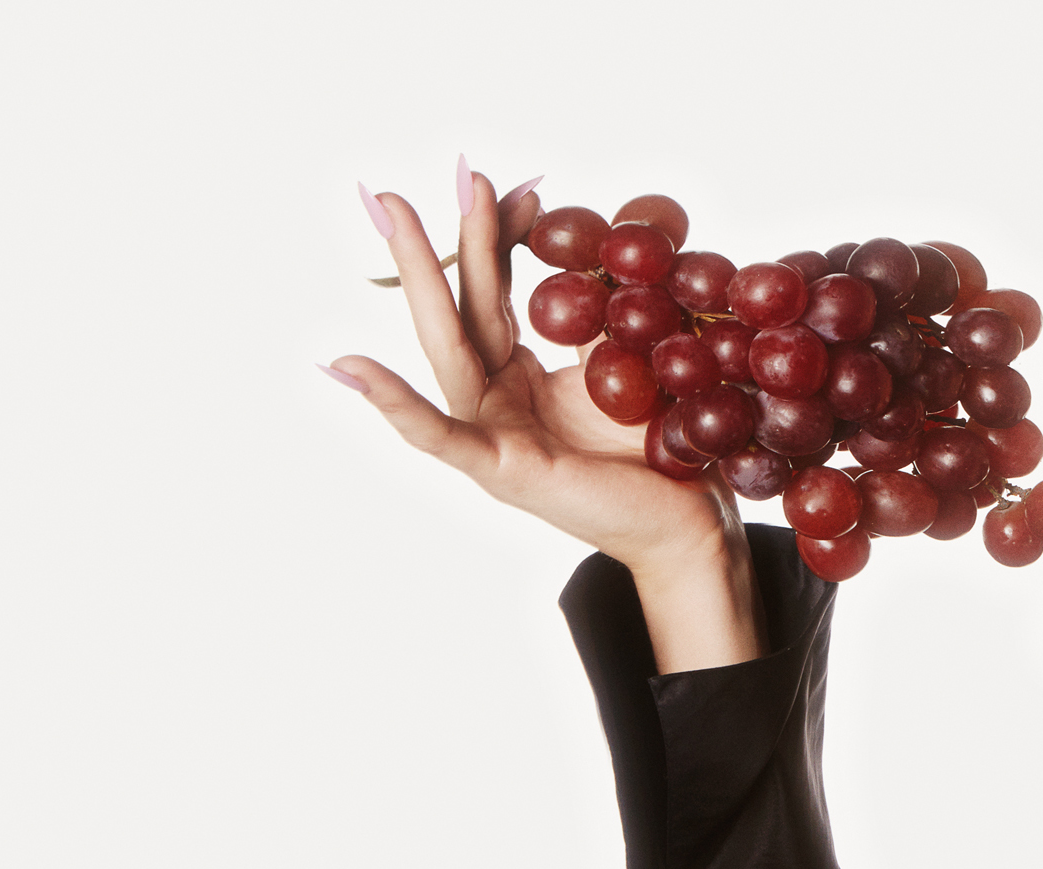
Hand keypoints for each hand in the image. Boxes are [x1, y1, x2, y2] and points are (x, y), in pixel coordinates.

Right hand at [328, 165, 763, 670]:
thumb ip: (599, 320)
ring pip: (448, 351)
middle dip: (444, 236)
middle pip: (462, 310)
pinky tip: (352, 369)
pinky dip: (396, 404)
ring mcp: (492, 438)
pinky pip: (441, 437)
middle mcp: (496, 404)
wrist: (690, 525)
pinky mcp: (502, 472)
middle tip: (443, 170)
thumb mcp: (628, 368)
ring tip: (394, 217)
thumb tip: (606, 250)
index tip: (518, 183)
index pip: (495, 293)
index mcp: (519, 379)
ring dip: (421, 280)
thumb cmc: (662, 454)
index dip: (499, 235)